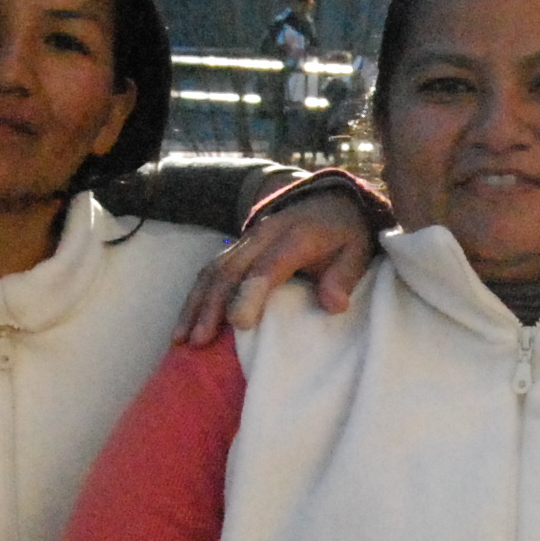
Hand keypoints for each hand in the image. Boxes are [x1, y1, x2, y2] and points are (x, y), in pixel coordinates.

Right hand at [175, 178, 382, 346]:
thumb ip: (345, 276)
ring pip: (213, 271)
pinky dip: (195, 299)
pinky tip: (184, 324)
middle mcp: (263, 236)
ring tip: (181, 339)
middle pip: (230, 270)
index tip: (239, 323)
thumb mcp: (358, 250)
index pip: (268, 266)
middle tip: (199, 340)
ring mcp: (246, 241)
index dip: (251, 293)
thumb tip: (334, 305)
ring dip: (195, 305)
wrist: (327, 200)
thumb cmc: (344, 233)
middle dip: (211, 305)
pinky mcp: (237, 250)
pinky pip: (210, 273)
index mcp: (295, 237)